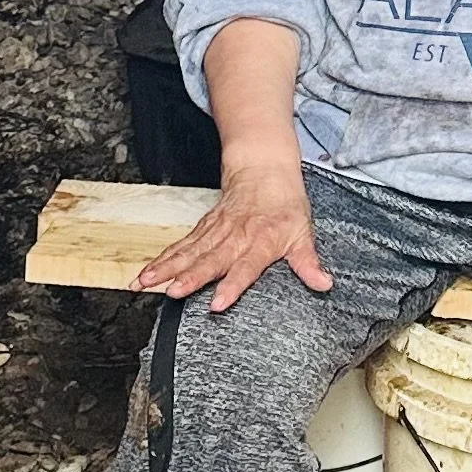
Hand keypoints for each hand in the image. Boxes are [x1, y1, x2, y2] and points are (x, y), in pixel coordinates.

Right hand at [133, 164, 333, 311]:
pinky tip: (147, 272)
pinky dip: (163, 258)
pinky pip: (181, 244)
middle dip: (190, 277)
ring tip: (146, 283)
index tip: (217, 304)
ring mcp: (216, 230)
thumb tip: (324, 284)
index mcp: (261, 240)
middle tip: (173, 292)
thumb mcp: (303, 231)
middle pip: (211, 258)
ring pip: (189, 250)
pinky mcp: (204, 227)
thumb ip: (308, 262)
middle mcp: (235, 236)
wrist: (264, 167)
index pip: (246, 266)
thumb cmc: (284, 204)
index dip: (232, 285)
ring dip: (167, 267)